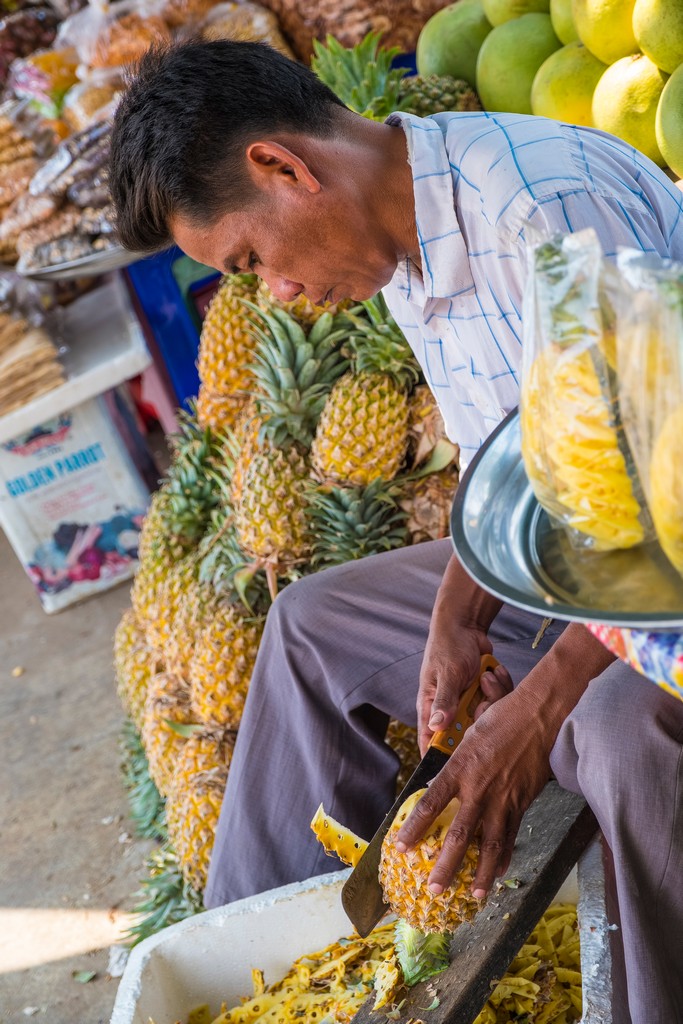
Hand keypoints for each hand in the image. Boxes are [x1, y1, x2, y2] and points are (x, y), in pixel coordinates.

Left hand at [397, 623, 614, 897]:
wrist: (539, 716)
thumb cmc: (501, 718)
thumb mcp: (469, 735)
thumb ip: (455, 761)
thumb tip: (436, 776)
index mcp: (460, 768)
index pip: (432, 803)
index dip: (415, 828)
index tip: (401, 847)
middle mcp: (479, 788)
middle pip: (458, 834)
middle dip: (445, 865)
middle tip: (434, 890)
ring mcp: (503, 798)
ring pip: (489, 844)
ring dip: (480, 872)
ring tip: (473, 895)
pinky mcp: (522, 802)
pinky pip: (511, 835)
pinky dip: (504, 857)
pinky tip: (498, 872)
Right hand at [419, 555, 505, 754]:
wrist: (466, 624)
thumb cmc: (447, 646)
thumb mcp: (446, 674)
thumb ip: (444, 701)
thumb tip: (436, 726)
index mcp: (432, 707)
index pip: (431, 740)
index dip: (440, 758)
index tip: (455, 769)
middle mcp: (450, 708)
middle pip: (466, 733)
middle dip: (479, 720)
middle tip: (480, 703)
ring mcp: (470, 701)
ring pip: (487, 717)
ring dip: (491, 696)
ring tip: (485, 677)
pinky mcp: (485, 693)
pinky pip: (499, 701)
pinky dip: (499, 685)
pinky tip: (492, 671)